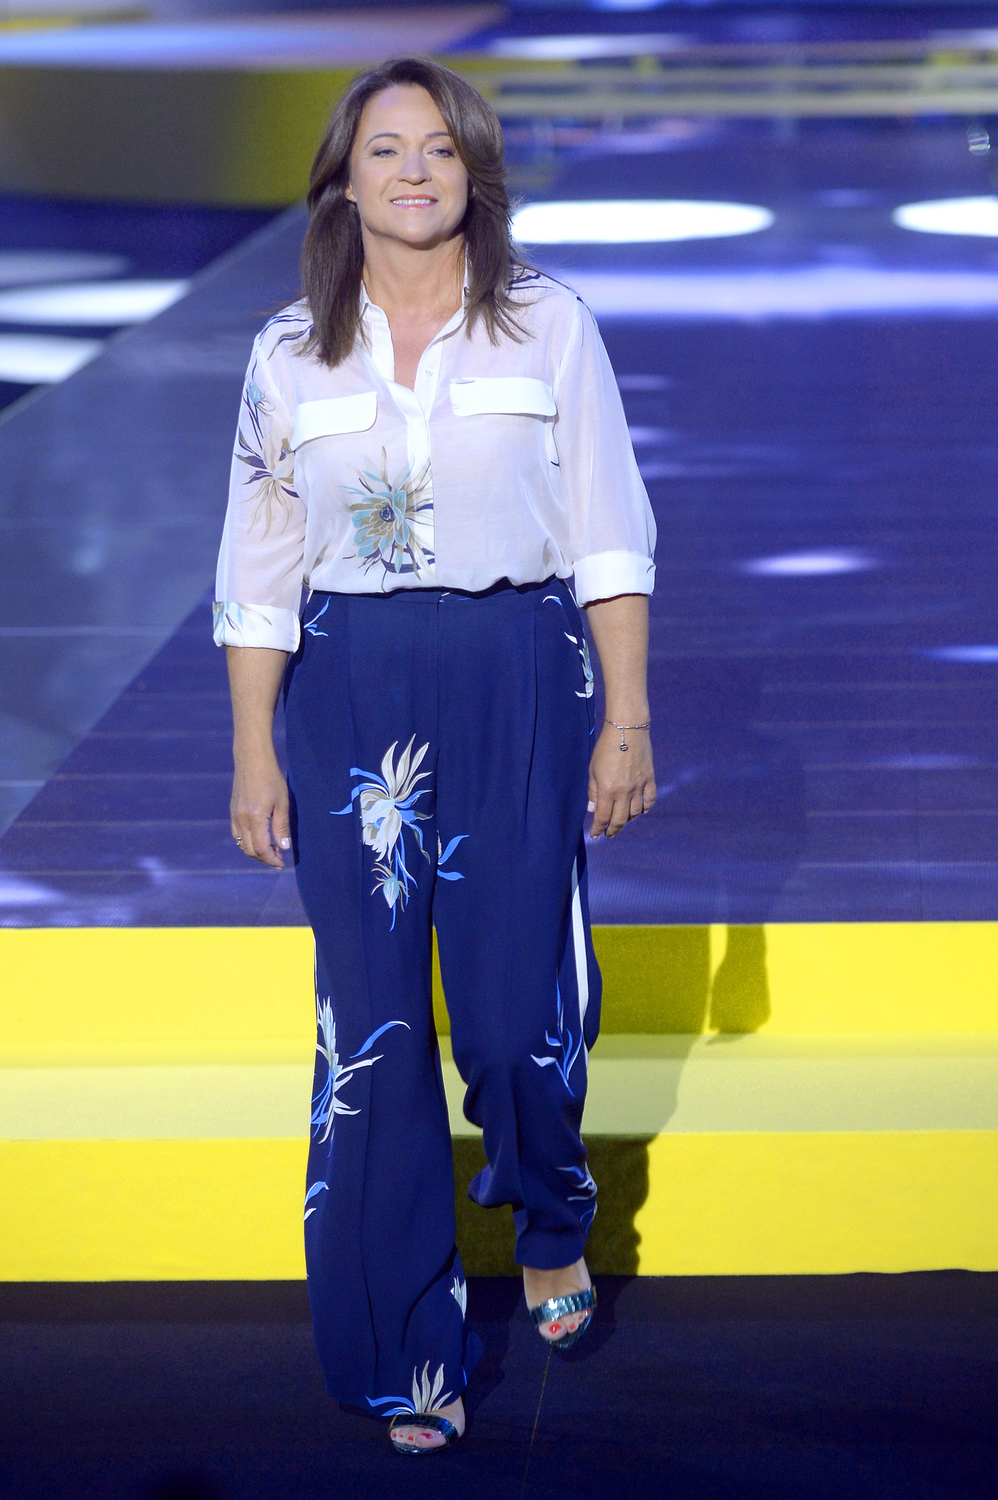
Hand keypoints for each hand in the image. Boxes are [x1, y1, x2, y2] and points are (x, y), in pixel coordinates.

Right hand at [230, 748, 290, 868]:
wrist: (251, 759)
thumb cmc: (271, 778)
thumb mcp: (282, 802)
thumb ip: (281, 826)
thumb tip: (284, 847)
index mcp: (254, 817)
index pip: (261, 848)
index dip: (272, 859)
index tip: (282, 864)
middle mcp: (241, 819)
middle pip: (249, 849)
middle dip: (264, 858)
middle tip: (279, 858)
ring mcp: (235, 815)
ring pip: (241, 843)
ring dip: (256, 851)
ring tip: (272, 850)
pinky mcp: (233, 811)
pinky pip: (237, 834)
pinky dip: (247, 841)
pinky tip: (260, 837)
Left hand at [587, 722, 654, 837]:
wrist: (627, 730)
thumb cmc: (605, 748)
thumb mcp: (593, 769)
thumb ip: (593, 791)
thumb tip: (593, 810)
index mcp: (608, 790)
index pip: (603, 817)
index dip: (598, 829)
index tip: (595, 835)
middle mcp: (624, 792)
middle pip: (620, 820)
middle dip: (613, 829)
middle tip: (608, 833)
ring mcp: (639, 787)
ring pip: (636, 813)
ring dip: (628, 820)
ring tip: (622, 821)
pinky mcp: (650, 779)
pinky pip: (650, 800)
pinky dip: (646, 808)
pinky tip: (642, 811)